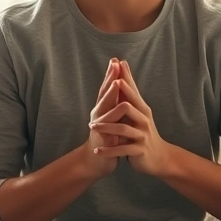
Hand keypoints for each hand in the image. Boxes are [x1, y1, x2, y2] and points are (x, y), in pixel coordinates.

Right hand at [81, 58, 124, 178]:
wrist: (97, 161)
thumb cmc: (108, 139)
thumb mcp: (114, 120)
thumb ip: (117, 106)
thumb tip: (124, 91)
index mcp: (104, 108)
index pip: (108, 88)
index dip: (112, 74)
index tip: (117, 60)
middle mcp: (99, 112)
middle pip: (104, 91)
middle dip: (110, 77)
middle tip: (114, 62)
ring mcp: (99, 122)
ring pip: (105, 104)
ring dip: (110, 93)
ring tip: (116, 81)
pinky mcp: (101, 134)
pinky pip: (108, 122)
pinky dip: (114, 113)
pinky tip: (122, 105)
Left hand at [88, 61, 171, 176]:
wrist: (158, 156)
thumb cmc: (144, 131)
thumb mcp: (139, 112)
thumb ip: (130, 96)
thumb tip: (122, 74)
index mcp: (142, 109)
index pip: (132, 90)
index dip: (125, 77)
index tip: (117, 63)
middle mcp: (143, 119)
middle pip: (129, 105)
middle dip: (116, 98)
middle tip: (107, 89)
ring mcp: (141, 135)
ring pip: (123, 129)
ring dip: (106, 127)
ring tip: (93, 126)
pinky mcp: (139, 150)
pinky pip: (122, 149)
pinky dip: (109, 150)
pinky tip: (98, 150)